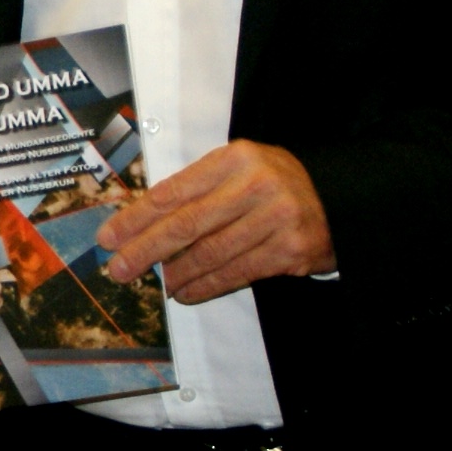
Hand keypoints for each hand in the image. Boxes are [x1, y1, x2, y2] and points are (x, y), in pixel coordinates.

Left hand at [99, 139, 334, 304]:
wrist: (341, 198)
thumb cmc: (275, 183)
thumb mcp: (239, 168)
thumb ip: (198, 188)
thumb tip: (142, 222)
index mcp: (235, 157)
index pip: (174, 191)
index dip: (137, 217)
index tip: (110, 237)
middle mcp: (255, 185)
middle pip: (187, 223)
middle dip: (146, 249)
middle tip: (119, 268)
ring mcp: (275, 218)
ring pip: (211, 253)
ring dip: (176, 273)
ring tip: (154, 284)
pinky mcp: (289, 250)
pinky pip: (237, 272)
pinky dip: (206, 286)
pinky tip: (185, 293)